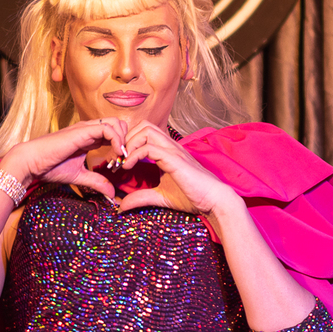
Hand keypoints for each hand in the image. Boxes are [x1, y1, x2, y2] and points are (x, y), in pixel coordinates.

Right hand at [0, 118, 129, 200]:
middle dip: (127, 140)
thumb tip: (112, 194)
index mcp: (88, 137)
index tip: (121, 164)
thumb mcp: (79, 176)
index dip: (122, 147)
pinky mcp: (82, 131)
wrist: (31, 162)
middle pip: (119, 124)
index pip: (114, 133)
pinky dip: (117, 140)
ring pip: (116, 123)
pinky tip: (116, 154)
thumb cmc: (50, 167)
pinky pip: (108, 129)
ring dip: (123, 140)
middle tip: (123, 159)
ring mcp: (86, 128)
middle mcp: (89, 129)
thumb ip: (96, 181)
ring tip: (120, 158)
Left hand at [114, 122, 241, 232]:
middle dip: (126, 138)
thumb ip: (141, 198)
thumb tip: (121, 206)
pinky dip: (134, 154)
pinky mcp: (174, 159)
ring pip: (146, 130)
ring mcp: (173, 150)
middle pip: (143, 125)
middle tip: (118, 158)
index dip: (128, 142)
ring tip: (123, 161)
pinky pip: (149, 148)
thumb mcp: (160, 197)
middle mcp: (170, 146)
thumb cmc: (193, 196)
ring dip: (129, 143)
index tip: (119, 161)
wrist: (214, 200)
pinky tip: (128, 166)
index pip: (145, 132)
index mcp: (168, 151)